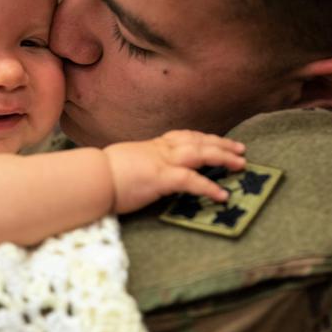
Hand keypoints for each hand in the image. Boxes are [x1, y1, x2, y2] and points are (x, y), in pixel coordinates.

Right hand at [103, 130, 245, 213]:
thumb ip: (140, 163)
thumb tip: (143, 170)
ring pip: (200, 153)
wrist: (90, 177)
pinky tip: (222, 195)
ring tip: (241, 165)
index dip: (204, 138)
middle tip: (241, 150)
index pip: (183, 137)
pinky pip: (191, 180)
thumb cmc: (101, 174)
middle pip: (197, 141)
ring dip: (223, 157)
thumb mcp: (125, 162)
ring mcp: (161, 162)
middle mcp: (159, 149)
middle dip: (221, 144)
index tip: (218, 141)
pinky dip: (208, 186)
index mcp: (151, 146)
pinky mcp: (160, 178)